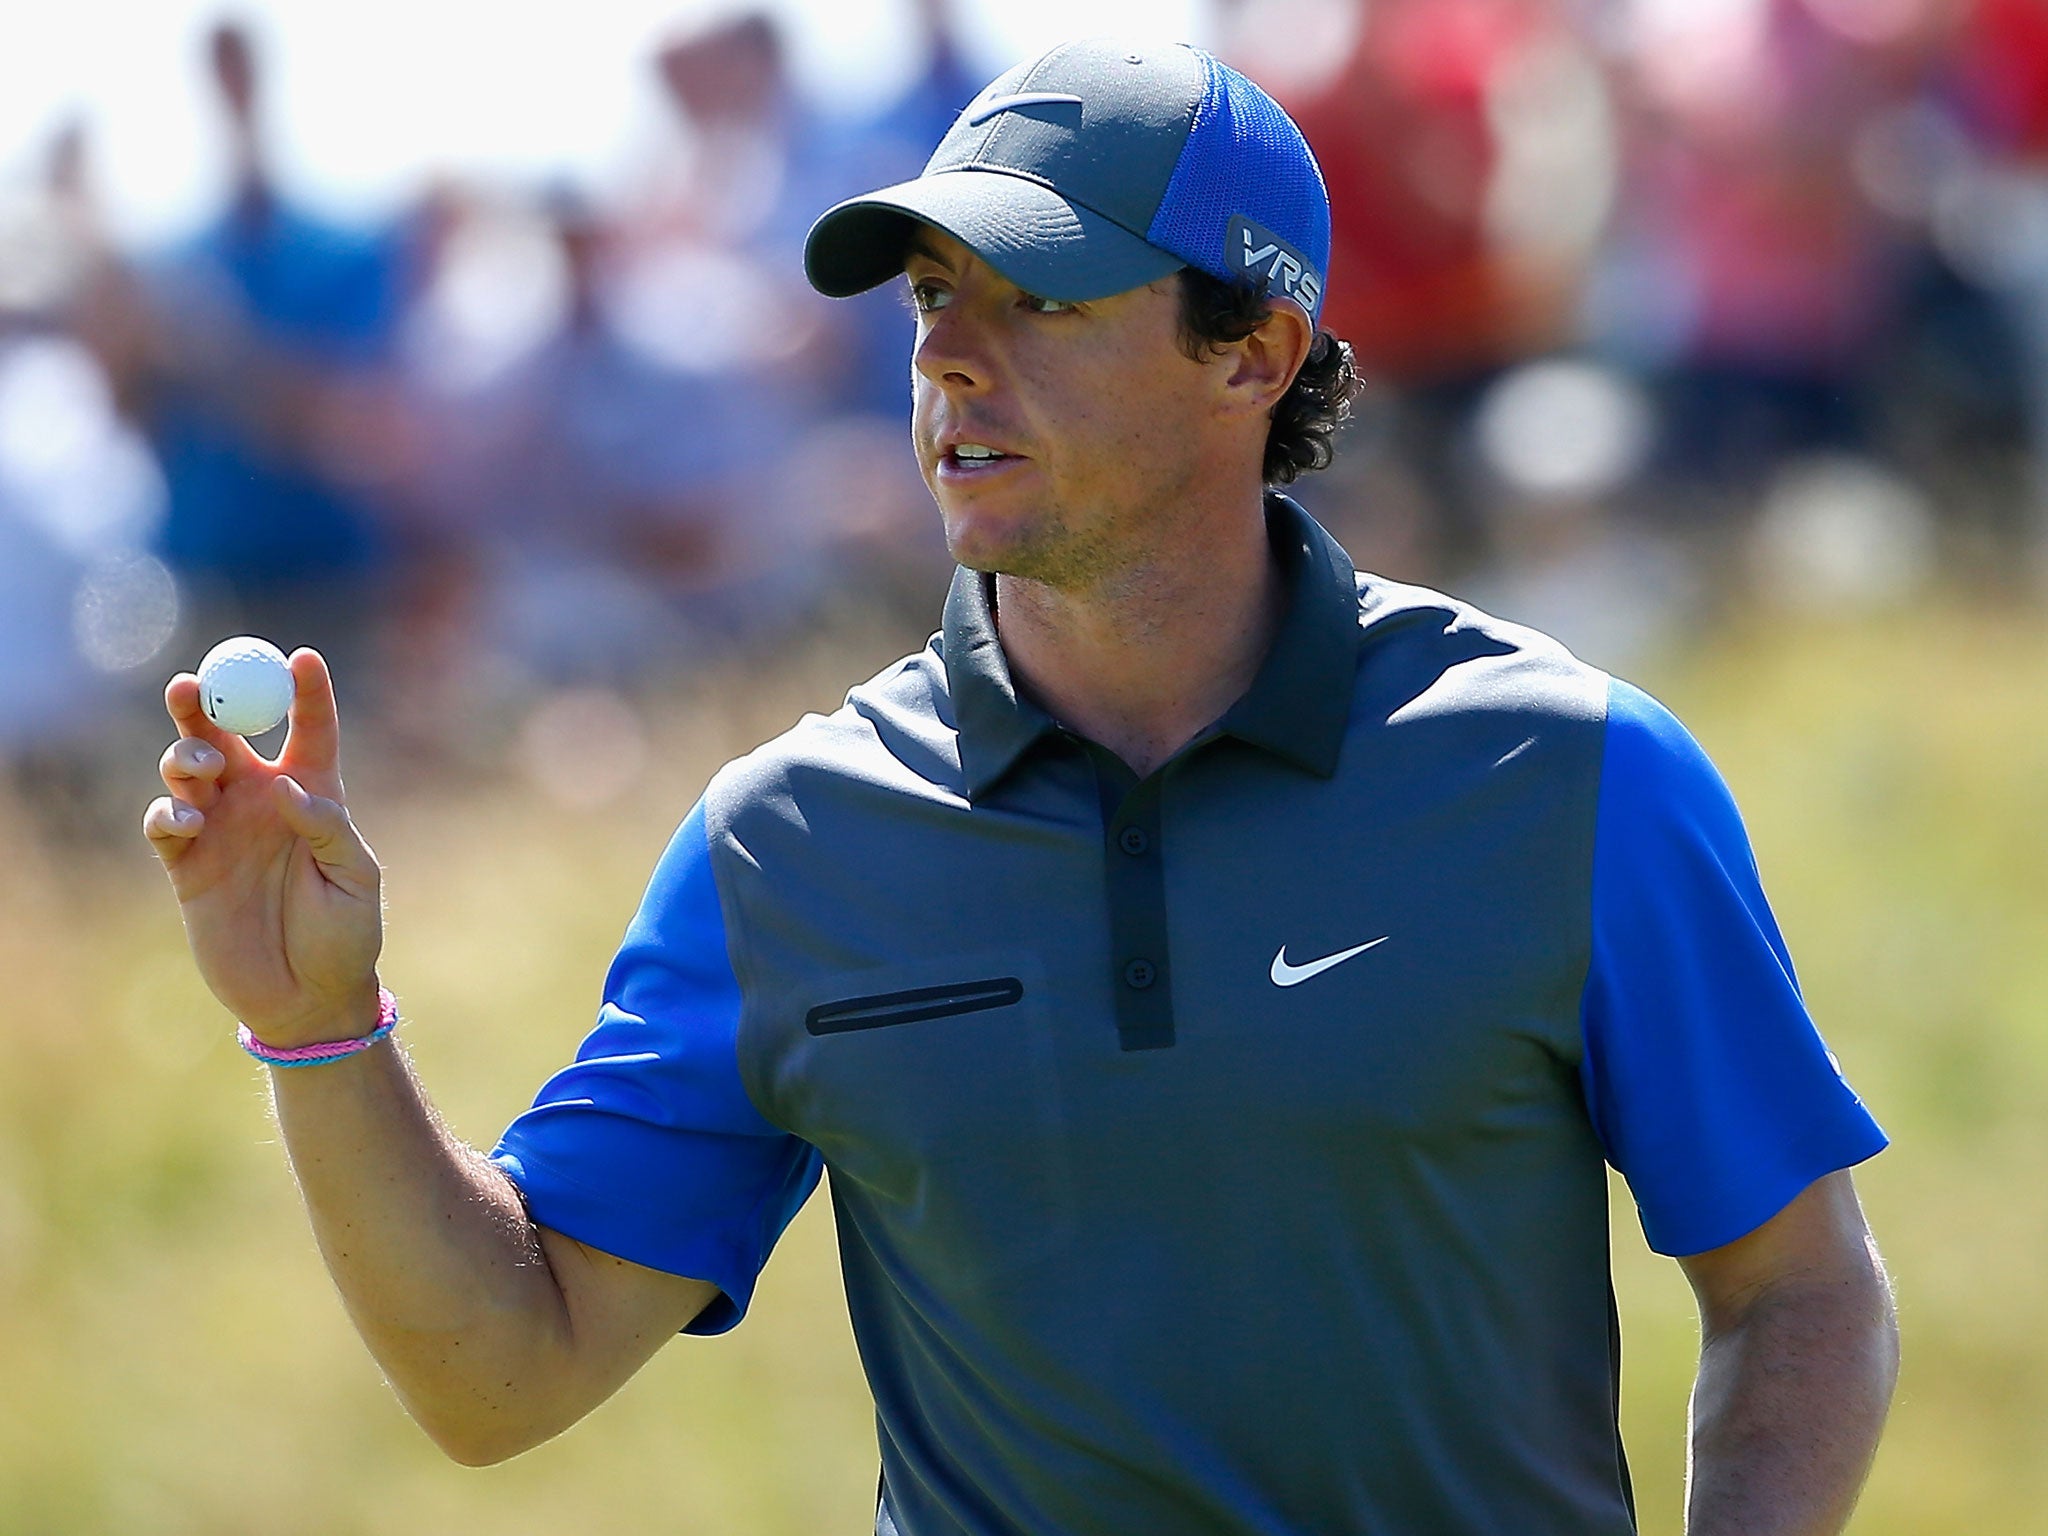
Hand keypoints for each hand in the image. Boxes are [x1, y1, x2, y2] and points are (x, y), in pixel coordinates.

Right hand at [143, 648, 383, 1045]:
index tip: (302, 656)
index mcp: (315, 794)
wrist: (308, 997)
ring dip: (185, 755)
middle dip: (204, 702)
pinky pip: (165, 820)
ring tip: (200, 767)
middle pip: (228, 733)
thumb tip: (285, 789)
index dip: (307, 691)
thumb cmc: (346, 936)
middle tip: (191, 685)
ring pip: (187, 767)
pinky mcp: (188, 864)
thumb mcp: (356, 879)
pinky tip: (185, 819)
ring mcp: (222, 828)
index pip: (311, 729)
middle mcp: (263, 801)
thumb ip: (327, 827)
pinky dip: (168, 810)